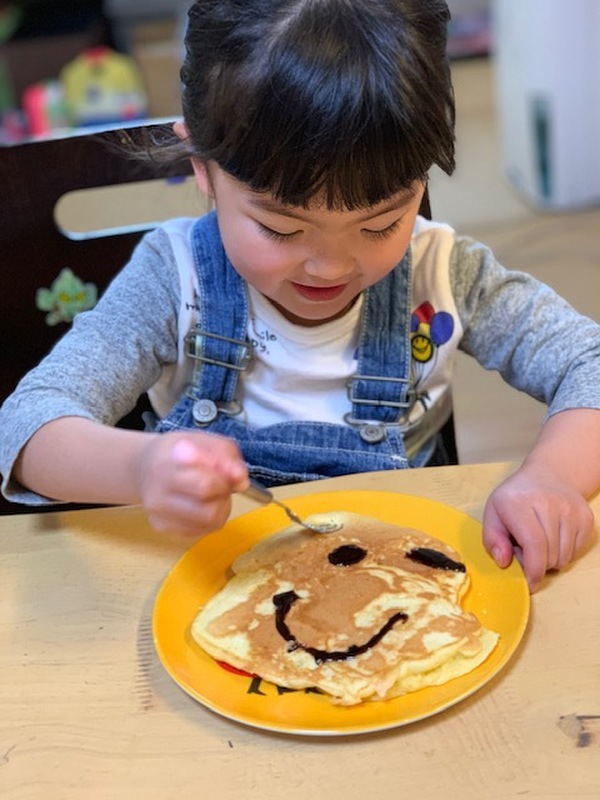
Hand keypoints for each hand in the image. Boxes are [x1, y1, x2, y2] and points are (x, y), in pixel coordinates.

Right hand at [133, 431, 248, 536]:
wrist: (143, 466)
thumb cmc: (178, 452)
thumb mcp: (203, 440)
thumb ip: (226, 456)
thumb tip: (241, 481)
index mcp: (166, 467)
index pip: (205, 486)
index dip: (224, 481)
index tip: (225, 472)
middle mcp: (158, 495)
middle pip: (209, 511)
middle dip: (224, 497)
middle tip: (220, 484)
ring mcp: (159, 515)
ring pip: (209, 524)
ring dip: (220, 508)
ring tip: (212, 494)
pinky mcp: (162, 527)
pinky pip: (201, 531)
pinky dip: (209, 518)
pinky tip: (201, 503)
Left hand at [482, 467, 594, 591]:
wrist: (548, 475)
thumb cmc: (515, 499)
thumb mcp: (493, 513)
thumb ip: (492, 540)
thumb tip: (504, 561)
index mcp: (519, 503)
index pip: (534, 545)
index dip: (533, 570)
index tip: (530, 583)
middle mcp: (548, 503)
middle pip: (550, 555)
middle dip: (537, 564)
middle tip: (526, 551)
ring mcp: (571, 509)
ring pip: (565, 556)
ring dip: (551, 560)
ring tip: (539, 543)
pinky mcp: (586, 516)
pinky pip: (577, 551)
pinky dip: (564, 553)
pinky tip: (554, 538)